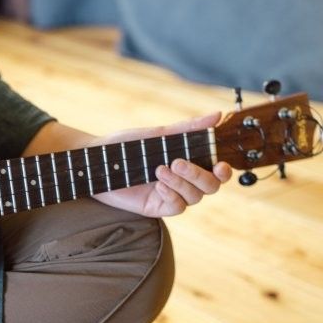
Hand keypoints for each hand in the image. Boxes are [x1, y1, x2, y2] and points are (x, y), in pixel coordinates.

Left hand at [90, 113, 232, 216]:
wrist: (98, 160)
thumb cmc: (127, 145)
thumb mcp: (159, 134)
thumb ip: (188, 128)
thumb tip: (217, 114)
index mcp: (189, 164)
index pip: (217, 172)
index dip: (224, 171)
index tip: (220, 164)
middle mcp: (183, 181)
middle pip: (210, 187)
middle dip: (198, 175)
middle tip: (177, 162)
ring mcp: (171, 195)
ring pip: (194, 197)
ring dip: (181, 182)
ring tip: (160, 169)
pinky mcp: (156, 207)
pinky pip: (177, 207)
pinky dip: (172, 194)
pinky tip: (159, 185)